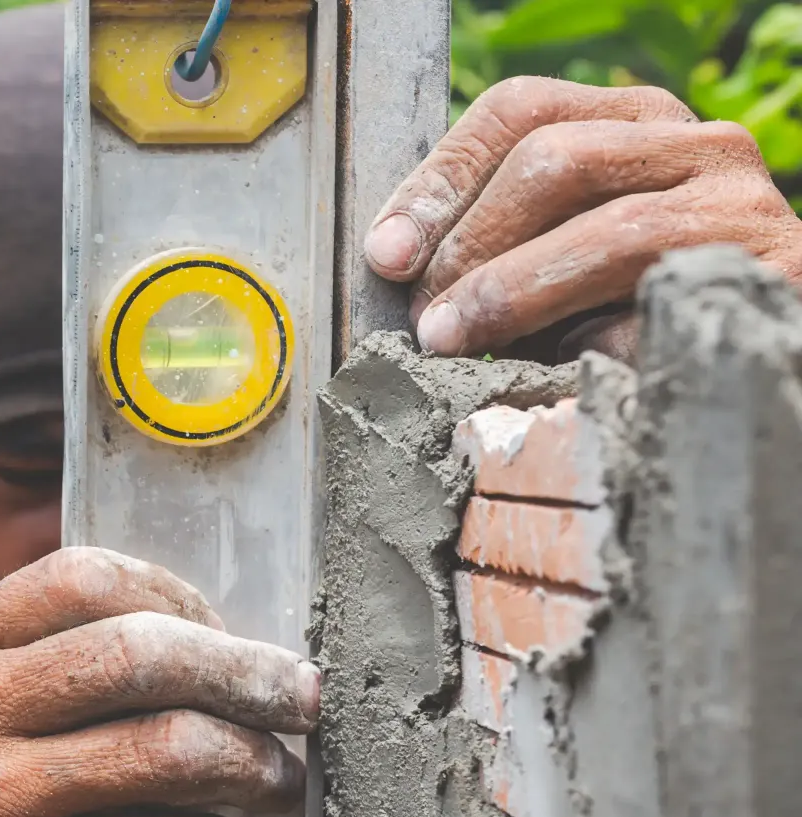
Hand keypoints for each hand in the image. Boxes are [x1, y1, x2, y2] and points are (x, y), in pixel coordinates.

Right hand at [0, 547, 319, 816]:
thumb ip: (68, 659)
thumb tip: (230, 646)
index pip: (84, 580)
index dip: (177, 596)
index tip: (224, 632)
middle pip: (139, 657)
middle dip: (246, 674)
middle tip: (300, 698)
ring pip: (169, 751)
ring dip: (253, 762)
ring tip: (277, 779)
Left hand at [365, 77, 801, 360]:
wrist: (755, 360)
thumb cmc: (631, 316)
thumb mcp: (553, 264)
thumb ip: (492, 248)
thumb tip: (394, 268)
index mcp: (633, 123)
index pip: (518, 112)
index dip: (438, 182)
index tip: (386, 256)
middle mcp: (697, 145)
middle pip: (553, 159)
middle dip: (469, 245)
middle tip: (423, 320)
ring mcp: (743, 208)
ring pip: (612, 231)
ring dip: (512, 294)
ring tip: (457, 344)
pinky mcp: (776, 277)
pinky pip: (665, 307)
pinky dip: (600, 344)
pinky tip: (560, 372)